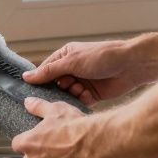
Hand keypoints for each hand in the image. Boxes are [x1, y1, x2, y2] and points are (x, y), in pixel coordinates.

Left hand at [11, 97, 97, 157]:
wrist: (92, 141)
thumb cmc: (72, 125)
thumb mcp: (54, 109)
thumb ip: (38, 107)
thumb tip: (28, 102)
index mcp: (28, 143)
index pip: (17, 144)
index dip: (26, 141)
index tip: (35, 138)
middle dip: (37, 155)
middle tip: (51, 146)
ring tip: (63, 155)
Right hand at [21, 39, 148, 104]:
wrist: (130, 66)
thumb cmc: (102, 56)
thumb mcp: (72, 61)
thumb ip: (49, 71)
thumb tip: (27, 76)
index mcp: (66, 56)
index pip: (46, 70)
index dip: (41, 80)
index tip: (34, 91)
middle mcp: (73, 69)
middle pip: (56, 85)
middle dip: (58, 89)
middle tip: (64, 88)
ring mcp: (82, 82)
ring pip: (67, 94)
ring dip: (71, 94)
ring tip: (80, 89)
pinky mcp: (92, 94)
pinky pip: (79, 101)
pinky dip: (81, 100)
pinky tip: (87, 95)